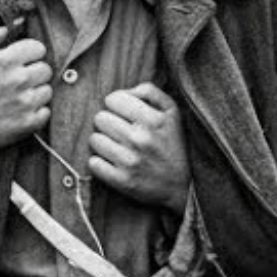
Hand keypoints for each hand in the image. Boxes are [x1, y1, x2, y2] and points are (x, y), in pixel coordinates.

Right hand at [0, 26, 51, 156]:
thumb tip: (7, 28)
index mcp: (5, 61)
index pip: (38, 48)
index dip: (31, 53)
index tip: (24, 60)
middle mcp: (19, 80)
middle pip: (45, 70)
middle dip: (34, 72)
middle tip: (20, 80)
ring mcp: (24, 103)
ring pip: (47, 91)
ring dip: (36, 92)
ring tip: (19, 97)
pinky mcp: (26, 124)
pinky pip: (45, 113)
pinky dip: (37, 112)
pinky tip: (22, 111)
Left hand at [89, 82, 189, 213]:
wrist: (182, 185)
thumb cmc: (173, 144)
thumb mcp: (172, 112)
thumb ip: (150, 92)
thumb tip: (127, 91)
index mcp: (154, 120)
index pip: (113, 99)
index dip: (115, 104)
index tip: (122, 113)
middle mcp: (141, 139)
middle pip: (100, 118)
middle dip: (108, 122)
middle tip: (118, 131)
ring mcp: (130, 161)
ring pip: (94, 139)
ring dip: (102, 142)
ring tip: (115, 146)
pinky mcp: (122, 181)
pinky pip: (93, 163)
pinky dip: (99, 162)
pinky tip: (111, 162)